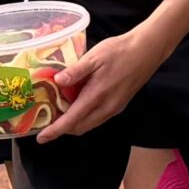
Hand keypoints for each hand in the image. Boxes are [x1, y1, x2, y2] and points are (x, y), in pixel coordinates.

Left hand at [36, 29, 163, 141]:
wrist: (147, 50)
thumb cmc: (120, 50)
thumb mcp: (94, 57)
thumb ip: (75, 71)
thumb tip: (57, 82)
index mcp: (97, 96)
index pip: (72, 120)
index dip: (55, 131)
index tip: (41, 138)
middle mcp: (106, 108)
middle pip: (80, 128)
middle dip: (63, 129)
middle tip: (47, 121)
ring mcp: (114, 108)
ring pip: (89, 124)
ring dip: (74, 124)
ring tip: (60, 113)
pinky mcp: (120, 105)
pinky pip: (98, 118)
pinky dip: (85, 117)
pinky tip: (78, 104)